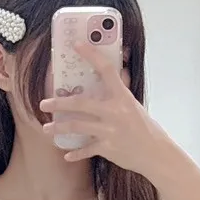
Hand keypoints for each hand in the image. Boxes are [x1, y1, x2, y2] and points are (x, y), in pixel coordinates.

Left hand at [40, 42, 170, 174]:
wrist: (154, 152)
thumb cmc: (143, 127)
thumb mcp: (132, 105)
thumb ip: (119, 92)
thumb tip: (114, 72)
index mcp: (122, 96)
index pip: (106, 69)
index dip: (91, 55)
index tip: (76, 45)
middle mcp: (115, 112)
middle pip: (81, 104)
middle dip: (60, 103)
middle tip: (44, 103)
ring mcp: (110, 130)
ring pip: (78, 126)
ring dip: (60, 128)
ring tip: (47, 128)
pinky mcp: (108, 148)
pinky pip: (86, 150)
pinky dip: (75, 153)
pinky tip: (66, 154)